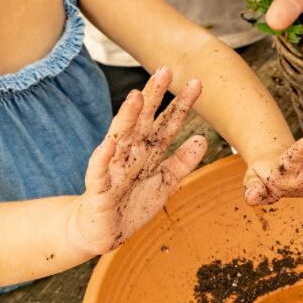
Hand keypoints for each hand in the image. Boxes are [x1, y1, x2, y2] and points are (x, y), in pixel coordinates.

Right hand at [69, 68, 207, 252]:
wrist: (100, 232)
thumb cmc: (131, 204)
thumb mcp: (164, 183)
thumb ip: (182, 162)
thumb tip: (202, 139)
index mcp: (147, 152)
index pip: (167, 123)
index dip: (181, 104)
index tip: (198, 83)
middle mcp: (130, 154)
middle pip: (143, 121)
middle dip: (154, 96)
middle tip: (165, 70)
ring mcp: (113, 170)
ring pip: (120, 139)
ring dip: (127, 118)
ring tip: (136, 96)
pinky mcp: (99, 191)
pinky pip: (99, 174)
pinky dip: (102, 161)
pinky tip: (108, 146)